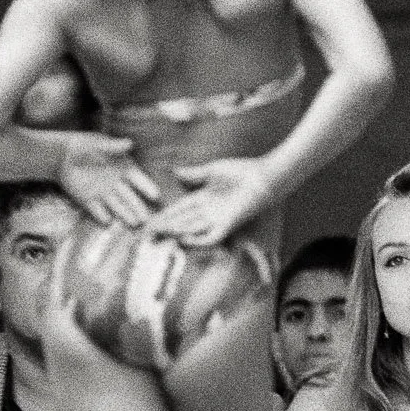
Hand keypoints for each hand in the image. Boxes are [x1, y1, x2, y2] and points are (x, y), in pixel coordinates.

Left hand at [59, 134, 160, 227]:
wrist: (63, 155)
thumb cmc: (85, 145)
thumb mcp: (98, 143)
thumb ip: (114, 146)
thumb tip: (129, 143)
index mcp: (124, 169)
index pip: (139, 180)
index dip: (147, 187)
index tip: (155, 196)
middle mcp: (117, 184)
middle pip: (131, 198)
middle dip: (138, 208)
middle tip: (146, 218)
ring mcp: (104, 193)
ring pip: (117, 206)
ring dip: (125, 215)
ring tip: (134, 224)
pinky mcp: (88, 200)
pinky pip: (97, 210)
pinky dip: (101, 215)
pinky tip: (107, 220)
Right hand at [148, 158, 274, 247]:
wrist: (264, 176)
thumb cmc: (242, 171)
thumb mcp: (212, 170)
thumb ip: (194, 174)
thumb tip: (174, 172)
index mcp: (203, 198)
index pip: (178, 209)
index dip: (163, 215)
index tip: (149, 220)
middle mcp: (208, 211)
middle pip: (181, 221)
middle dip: (163, 227)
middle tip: (145, 234)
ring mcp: (217, 219)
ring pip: (191, 229)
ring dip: (174, 232)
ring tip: (158, 235)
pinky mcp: (228, 224)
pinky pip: (210, 237)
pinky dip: (198, 239)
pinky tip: (184, 239)